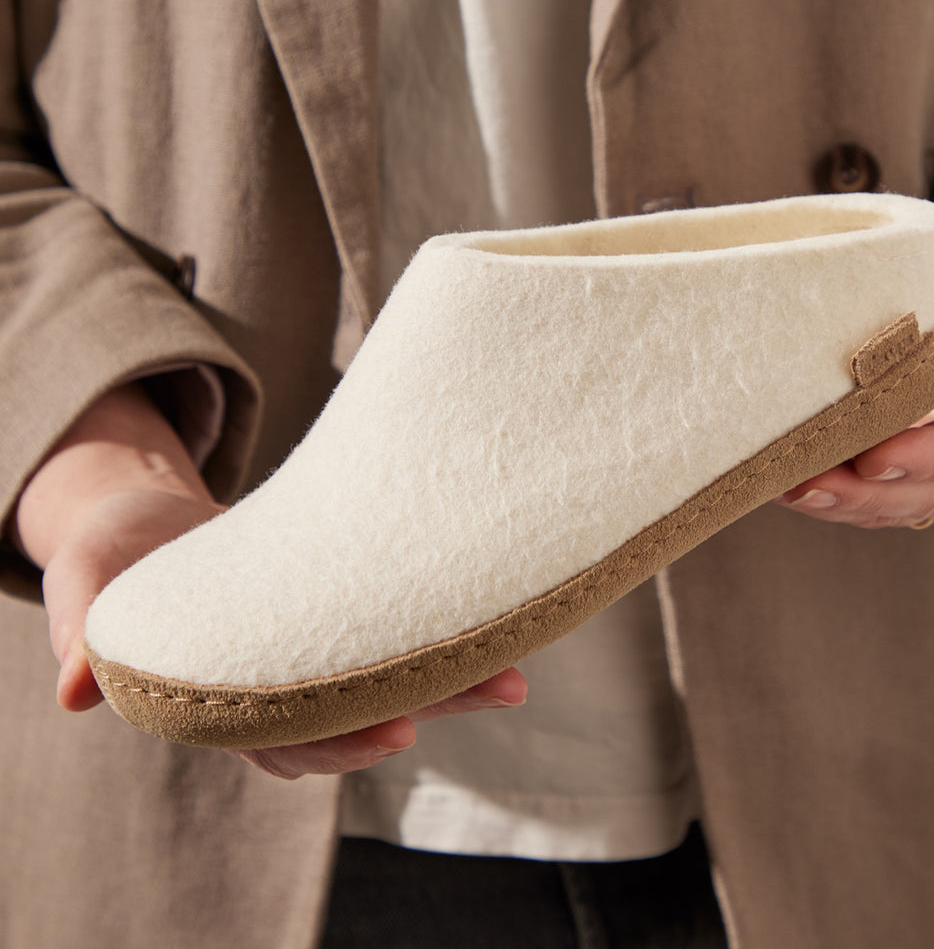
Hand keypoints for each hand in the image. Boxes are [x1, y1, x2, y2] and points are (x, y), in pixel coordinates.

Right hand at [12, 383, 526, 771]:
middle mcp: (279, 688)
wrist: (146, 530)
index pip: (288, 740)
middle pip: (363, 711)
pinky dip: (440, 626)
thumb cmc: (115, 564)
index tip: (393, 734)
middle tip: (504, 686)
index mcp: (223, 701)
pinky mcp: (337, 608)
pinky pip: (393, 627)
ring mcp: (312, 653)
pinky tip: (494, 610)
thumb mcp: (89, 589)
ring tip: (521, 663)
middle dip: (433, 704)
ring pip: (392, 677)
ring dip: (457, 673)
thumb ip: (83, 639)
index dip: (339, 742)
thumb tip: (74, 689)